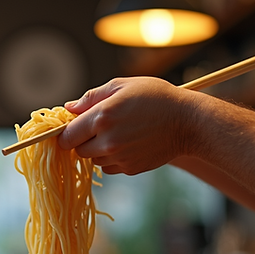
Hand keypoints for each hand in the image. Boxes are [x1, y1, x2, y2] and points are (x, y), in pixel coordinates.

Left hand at [58, 77, 195, 174]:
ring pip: (93, 159)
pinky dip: (113, 158)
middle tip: (101, 127)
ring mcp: (119, 157)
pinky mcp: (129, 168)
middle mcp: (107, 141)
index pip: (66, 136)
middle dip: (84, 140)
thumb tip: (68, 109)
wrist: (188, 121)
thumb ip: (91, 97)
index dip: (66, 133)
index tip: (73, 128)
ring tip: (120, 133)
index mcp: (101, 117)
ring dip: (99, 149)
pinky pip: (109, 167)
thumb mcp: (122, 85)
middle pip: (77, 150)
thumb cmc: (156, 97)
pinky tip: (129, 143)